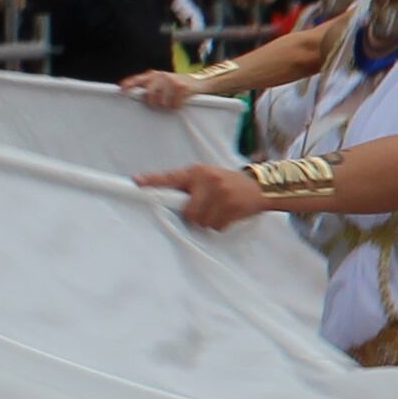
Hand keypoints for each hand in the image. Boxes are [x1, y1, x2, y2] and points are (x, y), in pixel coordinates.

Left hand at [118, 67, 203, 109]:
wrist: (199, 81)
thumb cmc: (176, 85)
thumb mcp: (161, 83)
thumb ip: (149, 87)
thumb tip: (135, 97)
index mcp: (153, 75)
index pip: (138, 80)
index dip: (128, 85)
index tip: (121, 91)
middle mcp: (161, 76)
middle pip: (149, 96)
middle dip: (154, 103)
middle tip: (161, 102)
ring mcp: (171, 81)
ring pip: (162, 103)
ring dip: (167, 105)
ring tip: (173, 99)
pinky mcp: (182, 87)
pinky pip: (174, 105)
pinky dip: (177, 106)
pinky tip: (181, 100)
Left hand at [134, 162, 274, 233]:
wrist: (261, 186)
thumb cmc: (228, 184)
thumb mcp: (208, 178)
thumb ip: (190, 187)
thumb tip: (168, 206)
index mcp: (196, 172)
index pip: (170, 178)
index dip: (152, 181)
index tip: (136, 182)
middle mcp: (207, 180)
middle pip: (188, 212)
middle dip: (194, 217)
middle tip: (205, 210)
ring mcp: (221, 192)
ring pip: (202, 222)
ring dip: (209, 222)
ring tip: (220, 210)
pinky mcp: (232, 205)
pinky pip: (217, 226)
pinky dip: (221, 225)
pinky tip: (229, 214)